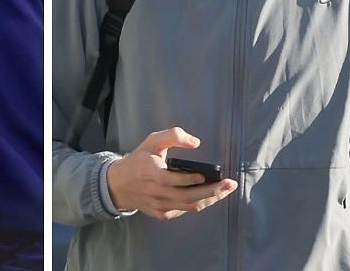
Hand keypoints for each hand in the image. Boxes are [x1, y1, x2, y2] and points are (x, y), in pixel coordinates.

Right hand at [107, 126, 237, 219]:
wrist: (119, 185)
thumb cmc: (140, 159)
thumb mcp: (152, 141)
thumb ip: (173, 136)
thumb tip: (196, 143)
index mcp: (150, 173)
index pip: (171, 180)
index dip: (189, 179)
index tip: (206, 174)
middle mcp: (155, 192)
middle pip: (187, 197)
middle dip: (211, 191)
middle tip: (230, 184)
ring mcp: (159, 206)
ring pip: (189, 206)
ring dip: (210, 199)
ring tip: (226, 190)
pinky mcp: (162, 214)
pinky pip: (184, 210)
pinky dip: (199, 203)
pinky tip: (211, 195)